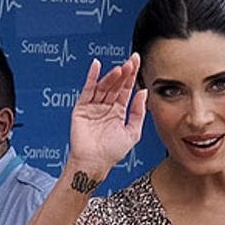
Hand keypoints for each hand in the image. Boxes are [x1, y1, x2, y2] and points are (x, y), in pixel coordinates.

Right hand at [65, 54, 147, 182]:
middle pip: (116, 86)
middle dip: (124, 73)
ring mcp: (93, 107)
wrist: (94, 163)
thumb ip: (138, 112)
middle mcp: (106, 107)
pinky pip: (87, 90)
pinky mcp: (82, 108)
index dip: (132, 77)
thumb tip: (143, 93)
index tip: (137, 62)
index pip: (126, 90)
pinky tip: (96, 66)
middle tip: (131, 61)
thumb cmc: (112, 153)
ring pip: (104, 87)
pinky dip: (91, 78)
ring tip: (120, 69)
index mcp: (118, 112)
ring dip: (112, 76)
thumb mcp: (132, 133)